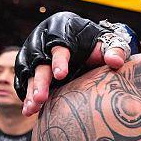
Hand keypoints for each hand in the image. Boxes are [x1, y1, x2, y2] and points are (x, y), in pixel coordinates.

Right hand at [15, 12, 133, 115]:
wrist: (86, 44)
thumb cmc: (97, 43)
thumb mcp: (109, 44)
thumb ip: (115, 51)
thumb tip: (116, 62)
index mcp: (63, 29)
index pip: (59, 46)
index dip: (59, 61)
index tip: (61, 76)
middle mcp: (43, 40)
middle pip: (40, 61)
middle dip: (40, 80)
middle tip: (41, 98)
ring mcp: (34, 53)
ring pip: (29, 73)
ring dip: (30, 91)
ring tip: (32, 109)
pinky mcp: (29, 66)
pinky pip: (24, 80)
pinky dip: (25, 95)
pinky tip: (28, 110)